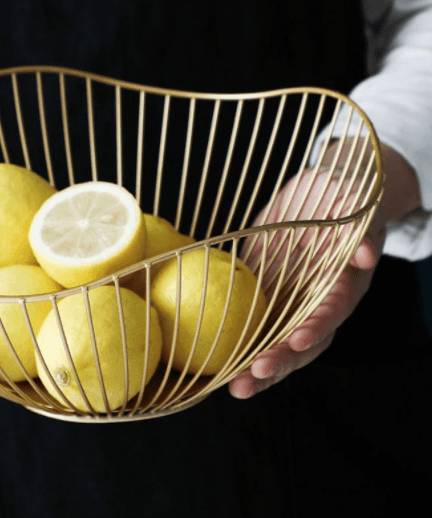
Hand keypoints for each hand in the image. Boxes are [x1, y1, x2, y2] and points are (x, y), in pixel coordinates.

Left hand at [228, 139, 418, 399]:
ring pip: (281, 344)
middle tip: (255, 375)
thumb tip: (366, 254)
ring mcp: (295, 305)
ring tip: (235, 388)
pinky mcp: (272, 300)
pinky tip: (217, 366)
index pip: (332, 310)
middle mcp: (321, 302)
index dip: (317, 326)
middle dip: (283, 360)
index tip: (297, 340)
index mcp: (343, 282)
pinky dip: (241, 348)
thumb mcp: (351, 201)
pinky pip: (258, 329)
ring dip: (260, 368)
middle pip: (307, 341)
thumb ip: (358, 227)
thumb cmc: (338, 197)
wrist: (320, 196)